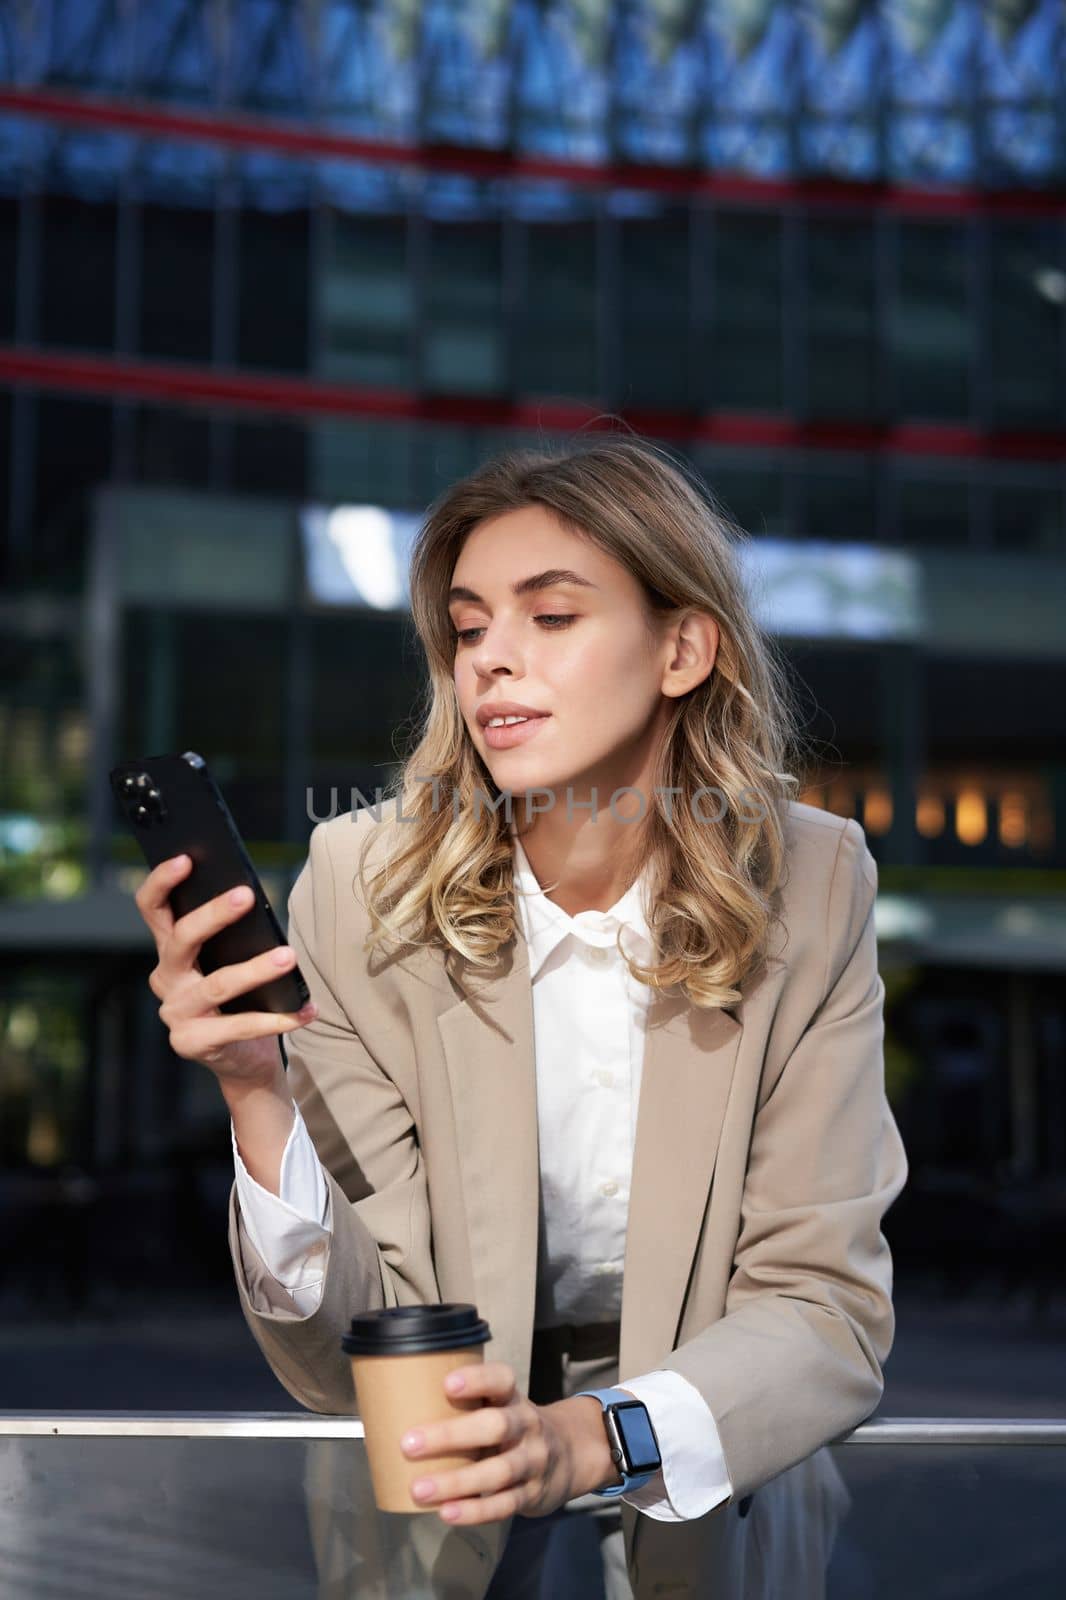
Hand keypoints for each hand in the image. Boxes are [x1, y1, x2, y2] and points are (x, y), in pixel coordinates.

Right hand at [135, 852, 316, 1088]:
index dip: (163, 882)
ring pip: (216, 985)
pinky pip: (238, 1027)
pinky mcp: (192, 1043)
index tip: (187, 859)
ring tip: (288, 956)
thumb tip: (254, 897)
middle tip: (247, 895)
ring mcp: (175, 1013)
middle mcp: (166, 978)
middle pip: (181, 939)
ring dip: (255, 969)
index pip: (153, 908)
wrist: (243, 1058)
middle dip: (214, 914)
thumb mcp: (231, 960)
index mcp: (170, 950)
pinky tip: (305, 1010)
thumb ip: (233, 935)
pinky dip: (277, 1018)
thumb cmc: (241, 997)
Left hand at [399, 1361, 620, 1525]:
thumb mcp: (502, 1406)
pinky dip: (475, 1511)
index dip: (476, 1379)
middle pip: (495, 1426)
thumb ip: (468, 1407)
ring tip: (419, 1489)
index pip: (501, 1380)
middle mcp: (526, 1426)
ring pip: (498, 1471)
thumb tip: (399, 1409)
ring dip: (456, 1482)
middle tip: (408, 1443)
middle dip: (451, 1435)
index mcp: (513, 1398)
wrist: (572, 1454)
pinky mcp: (532, 1494)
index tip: (446, 1383)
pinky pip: (503, 1504)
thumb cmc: (516, 1427)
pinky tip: (447, 1513)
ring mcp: (532, 1461)